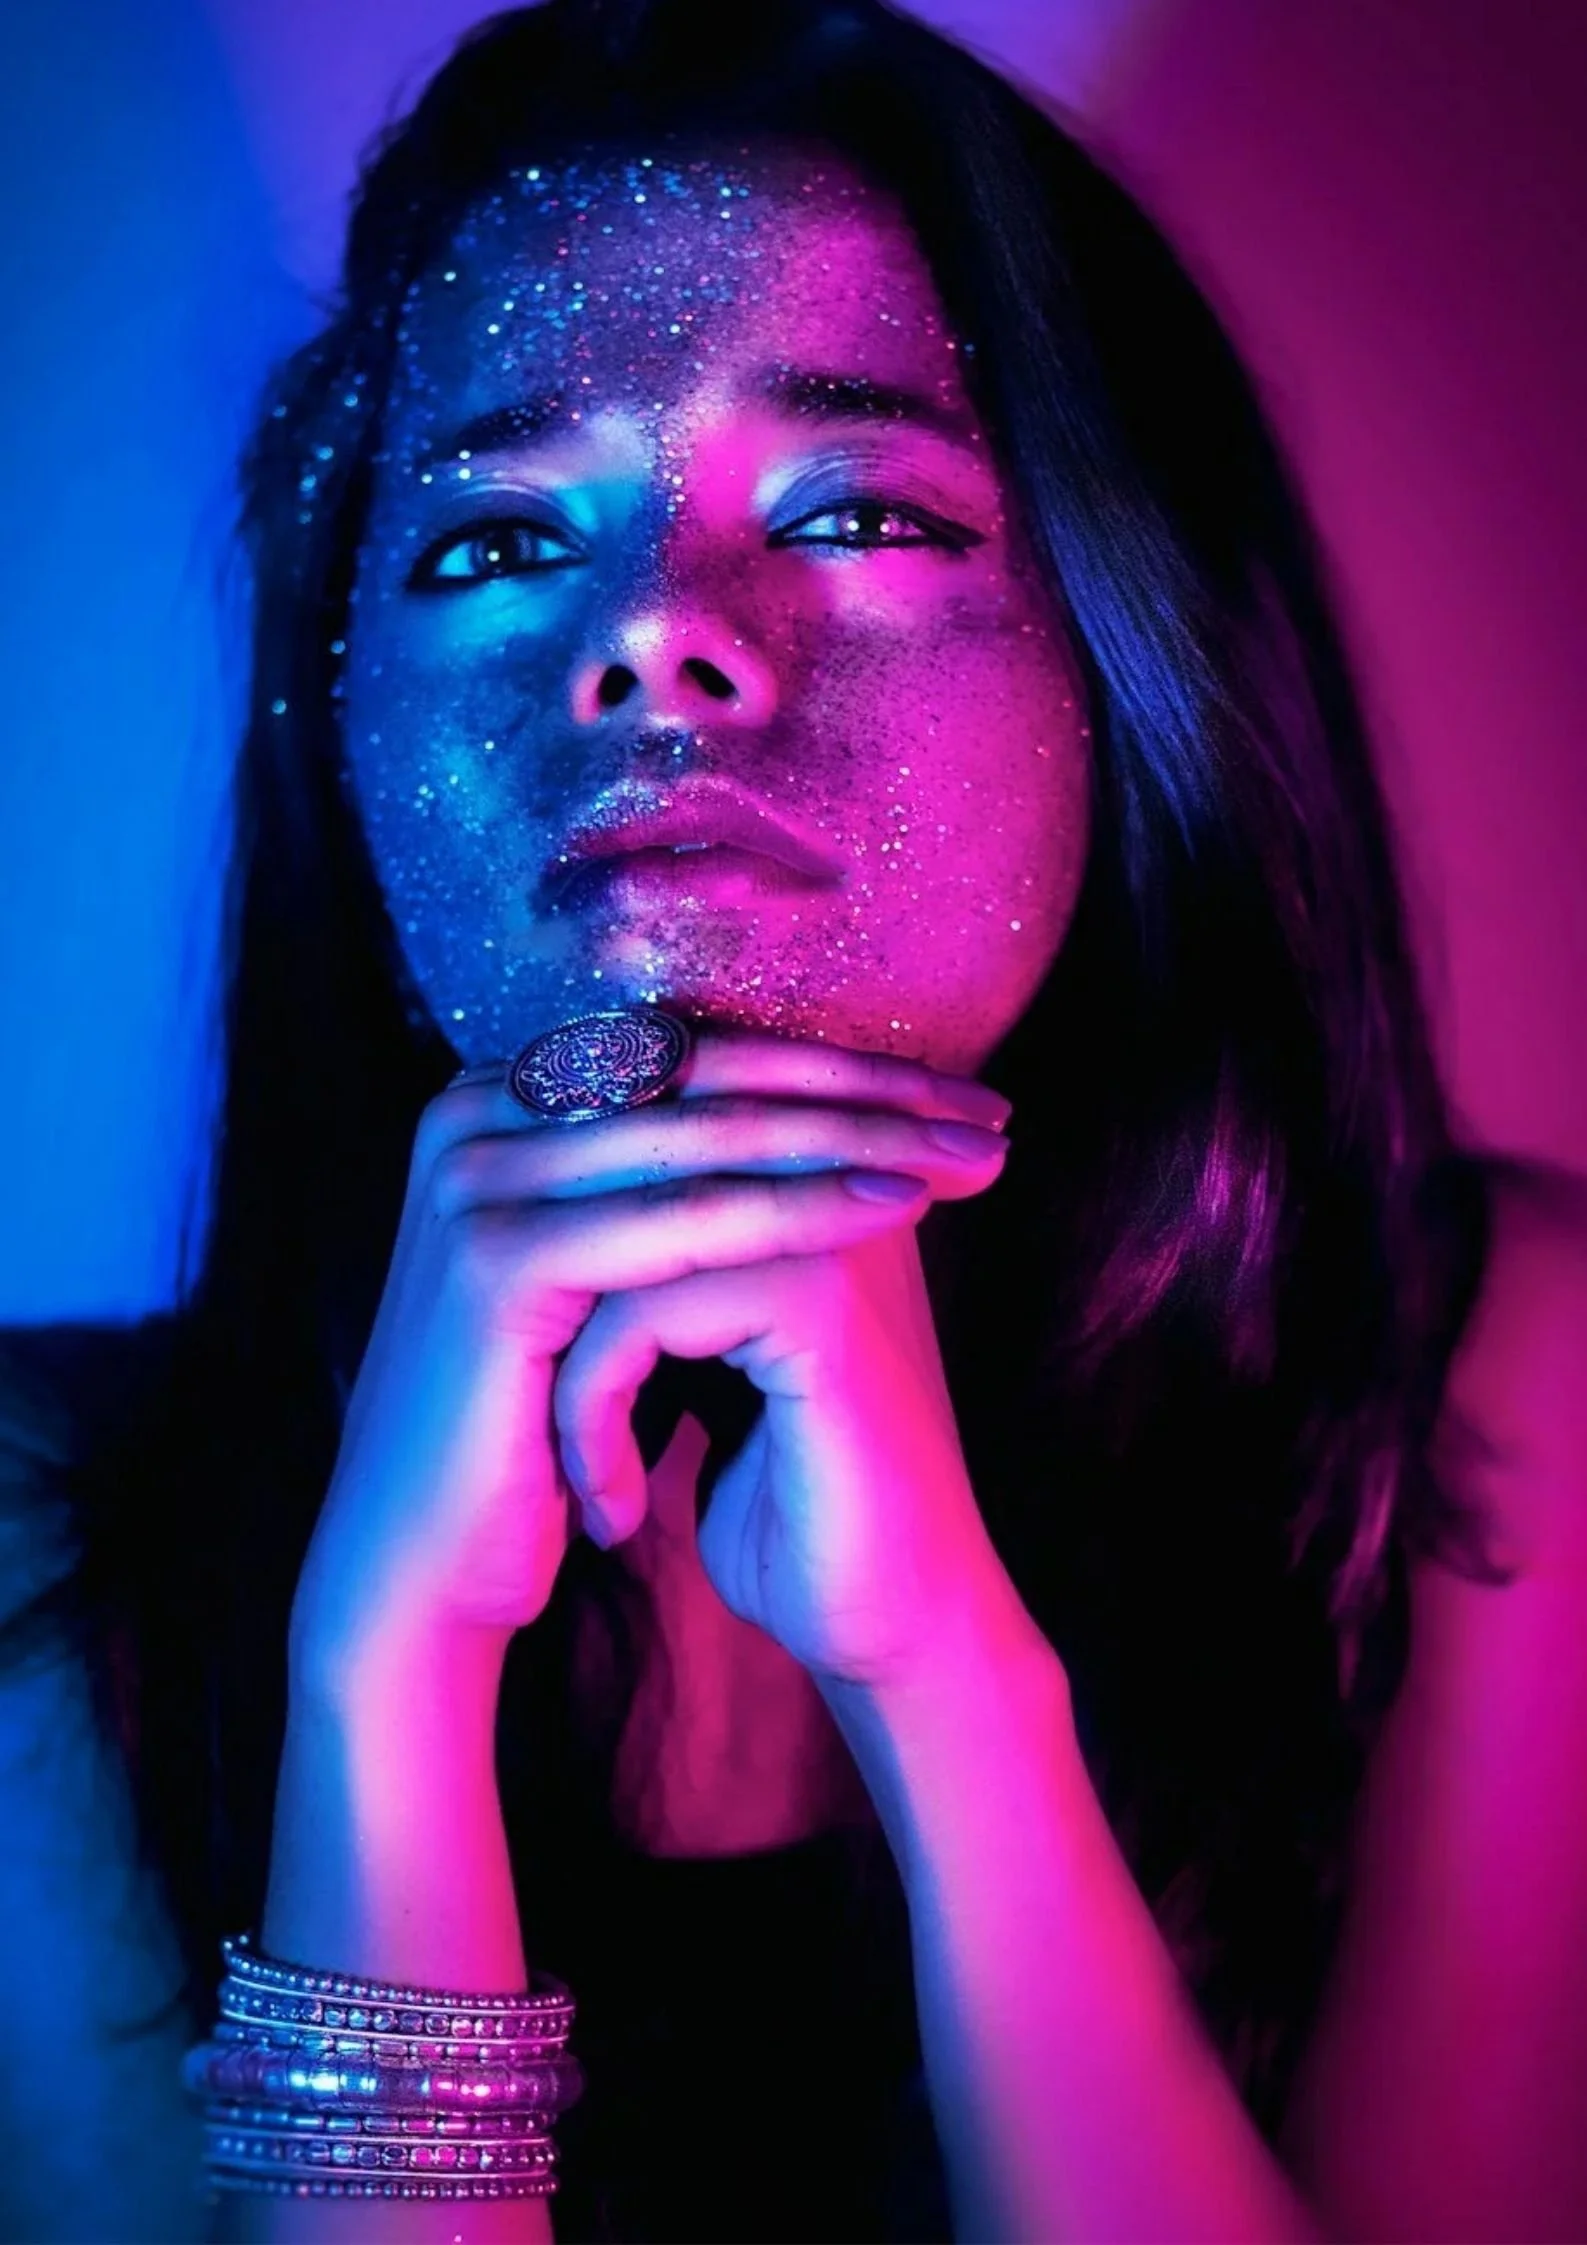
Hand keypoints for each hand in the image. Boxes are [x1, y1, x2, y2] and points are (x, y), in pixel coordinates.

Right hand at [287, 1025, 1011, 1692]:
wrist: (422, 1561)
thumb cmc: (531, 1427)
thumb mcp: (601, 1274)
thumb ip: (661, 1179)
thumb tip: (805, 1103)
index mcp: (497, 1100)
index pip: (696, 1050)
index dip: (832, 1064)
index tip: (952, 1094)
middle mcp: (472, 1113)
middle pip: (710, 1074)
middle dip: (864, 1090)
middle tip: (984, 1112)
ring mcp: (476, 1176)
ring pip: (712, 1137)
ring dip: (858, 1138)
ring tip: (968, 1156)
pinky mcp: (499, 1255)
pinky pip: (689, 1221)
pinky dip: (802, 1210)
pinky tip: (896, 1207)